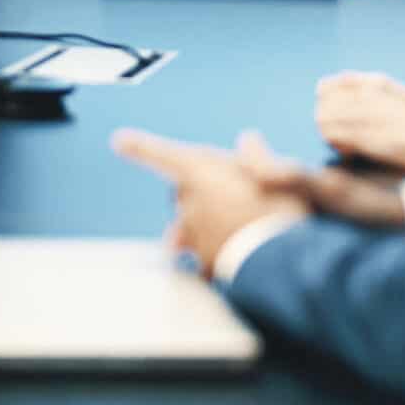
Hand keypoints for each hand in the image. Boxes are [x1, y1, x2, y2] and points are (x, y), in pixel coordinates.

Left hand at [112, 128, 308, 264]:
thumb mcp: (283, 174)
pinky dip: (218, 249)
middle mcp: (190, 203)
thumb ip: (258, 156)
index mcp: (202, 174)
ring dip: (210, 222)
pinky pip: (204, 252)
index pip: (163, 156)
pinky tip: (243, 249)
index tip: (119, 141)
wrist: (285, 265)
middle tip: (240, 194)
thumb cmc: (284, 212)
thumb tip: (248, 139)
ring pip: (194, 223)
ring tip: (247, 223)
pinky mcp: (205, 261)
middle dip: (203, 192)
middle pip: (186, 192)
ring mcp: (194, 235)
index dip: (141, 148)